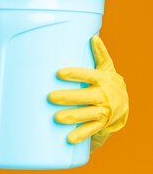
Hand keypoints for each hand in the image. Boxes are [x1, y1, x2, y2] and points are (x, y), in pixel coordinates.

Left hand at [48, 35, 127, 151]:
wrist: (123, 105)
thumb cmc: (108, 82)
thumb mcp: (106, 68)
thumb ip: (100, 54)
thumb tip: (93, 36)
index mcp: (103, 80)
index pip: (88, 75)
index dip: (75, 74)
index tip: (59, 73)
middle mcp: (104, 96)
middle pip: (85, 96)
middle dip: (68, 97)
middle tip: (50, 97)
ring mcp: (103, 111)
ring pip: (87, 114)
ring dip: (72, 116)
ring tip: (56, 117)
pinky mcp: (101, 124)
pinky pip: (91, 130)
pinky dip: (81, 134)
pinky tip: (69, 138)